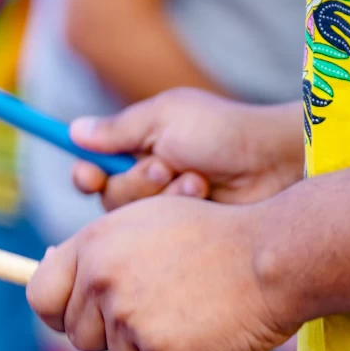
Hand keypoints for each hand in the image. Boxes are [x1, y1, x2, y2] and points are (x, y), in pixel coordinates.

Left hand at [27, 195, 300, 350]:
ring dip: (152, 350)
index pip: (40, 297)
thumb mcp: (144, 220)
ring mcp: (133, 321)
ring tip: (193, 314)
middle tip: (162, 311)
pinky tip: (209, 337)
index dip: (57, 313)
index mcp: (93, 245)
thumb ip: (95, 247)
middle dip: (115, 333)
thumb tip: (45, 264)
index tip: (75, 318)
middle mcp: (103, 282)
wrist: (277, 255)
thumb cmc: (215, 235)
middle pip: (80, 337)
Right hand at [69, 89, 302, 210]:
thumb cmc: (223, 131)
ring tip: (194, 180)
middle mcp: (149, 177)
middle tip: (163, 167)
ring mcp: (167, 207)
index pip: (94, 166)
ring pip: (131, 217)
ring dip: (159, 194)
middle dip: (133, 182)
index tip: (89, 175)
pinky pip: (157, 234)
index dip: (86, 173)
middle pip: (108, 195)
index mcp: (140, 146)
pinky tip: (204, 195)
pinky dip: (178, 209)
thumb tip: (73, 130)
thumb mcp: (165, 117)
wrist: (276, 163)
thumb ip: (117, 129)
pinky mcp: (184, 230)